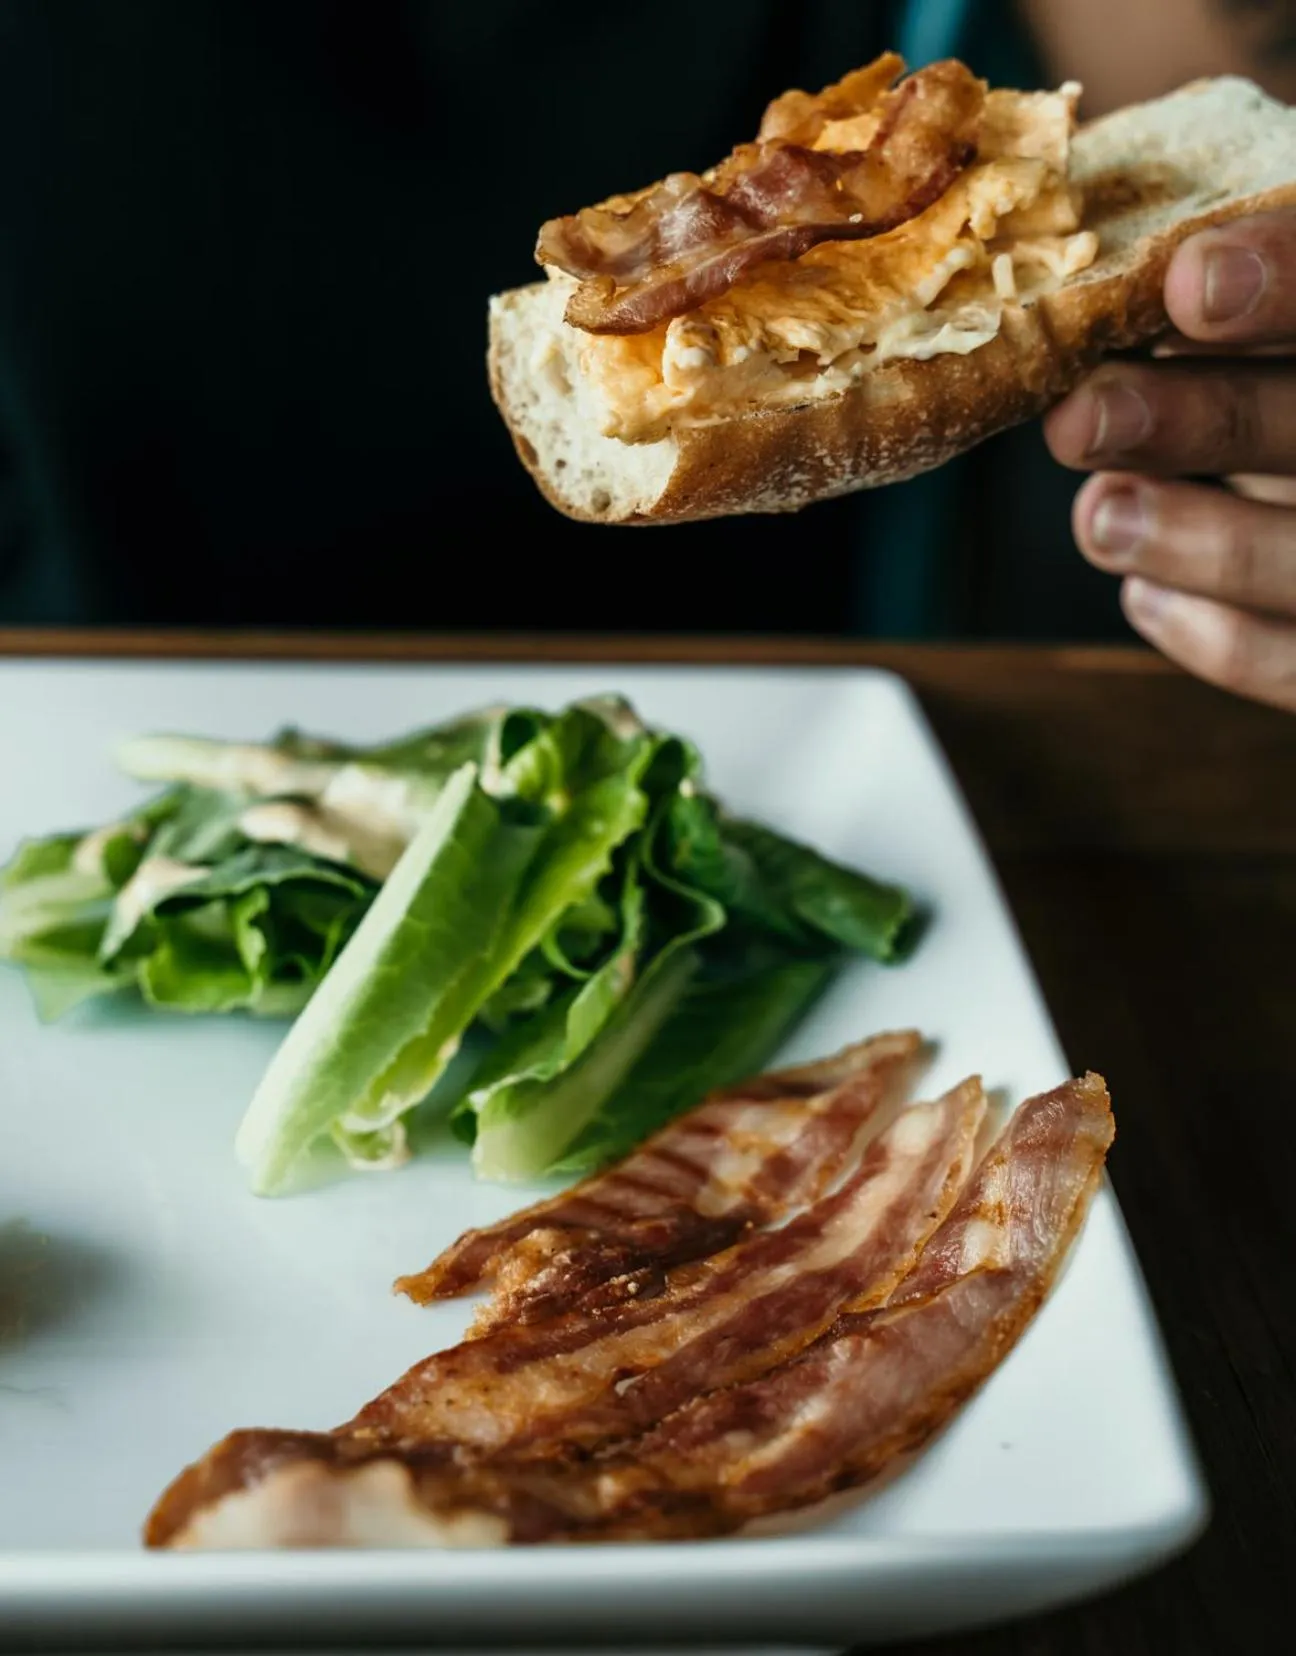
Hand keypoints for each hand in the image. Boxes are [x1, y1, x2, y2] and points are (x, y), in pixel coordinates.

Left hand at [1044, 211, 1295, 713]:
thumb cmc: (1291, 387)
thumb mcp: (1272, 330)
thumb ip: (1240, 296)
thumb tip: (1115, 280)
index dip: (1291, 280)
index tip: (1187, 281)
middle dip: (1205, 421)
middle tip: (1079, 414)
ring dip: (1193, 540)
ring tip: (1098, 516)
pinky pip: (1293, 668)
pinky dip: (1211, 636)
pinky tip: (1144, 595)